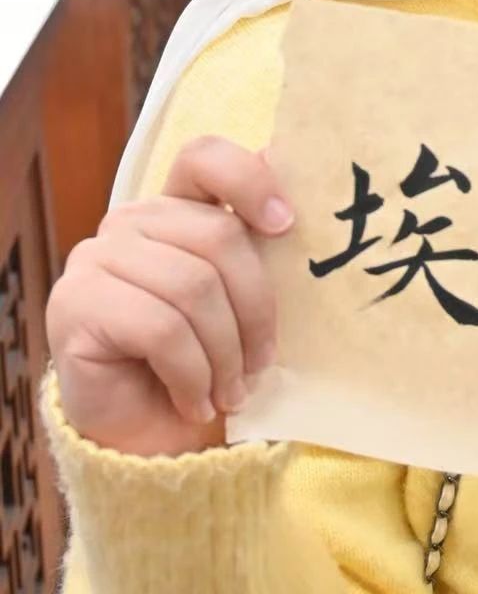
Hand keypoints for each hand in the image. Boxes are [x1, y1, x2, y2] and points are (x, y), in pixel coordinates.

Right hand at [47, 140, 292, 458]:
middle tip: (262, 364)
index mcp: (175, 208)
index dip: (249, 180)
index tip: (287, 225)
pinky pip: (160, 328)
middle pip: (218, 237)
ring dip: (225, 353)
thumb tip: (282, 153)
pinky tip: (196, 400)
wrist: (151, 440)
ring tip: (231, 392)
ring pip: (193, 287)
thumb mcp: (244, 297)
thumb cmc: (207, 363)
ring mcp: (95, 259)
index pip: (204, 158)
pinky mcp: (75, 304)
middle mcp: (129, 222)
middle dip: (255, 310)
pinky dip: (192, 373)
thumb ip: (257, 235)